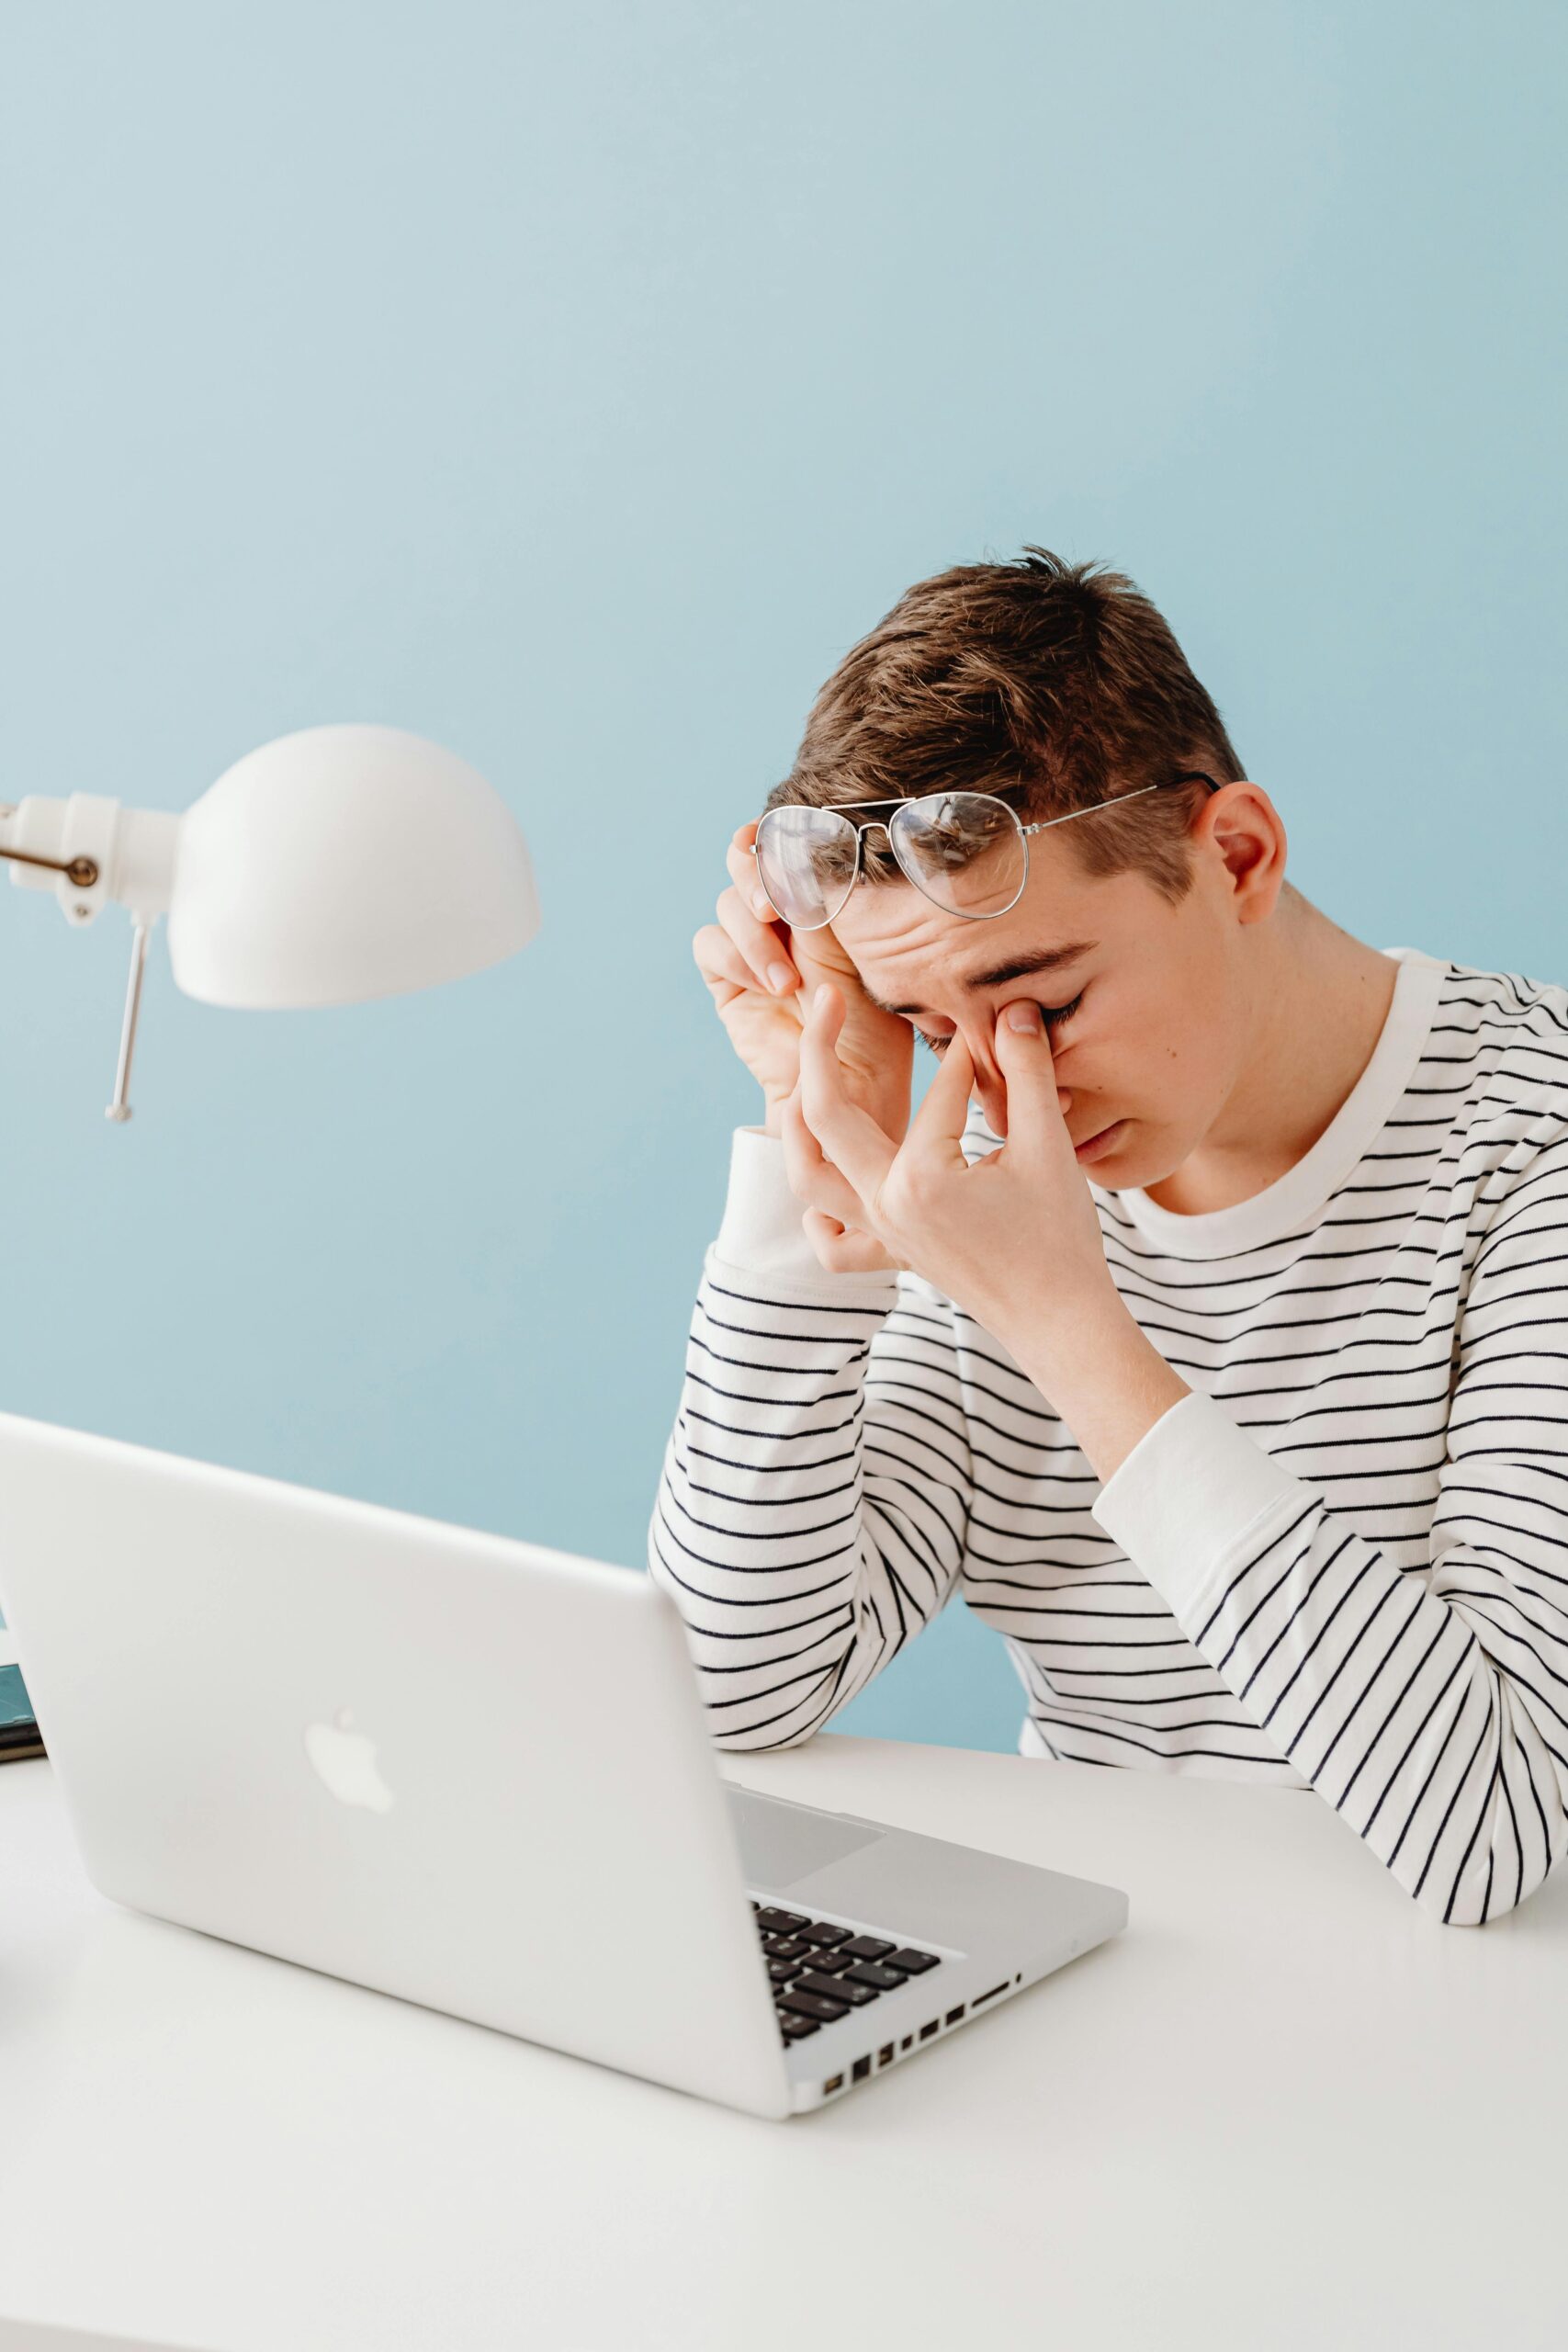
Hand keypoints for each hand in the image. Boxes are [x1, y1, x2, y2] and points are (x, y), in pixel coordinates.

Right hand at [692, 821, 912, 1140]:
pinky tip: (766, 988)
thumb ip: (826, 898)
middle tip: (773, 907)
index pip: (785, 842)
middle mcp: (783, 914)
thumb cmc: (873, 1022)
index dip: (777, 836)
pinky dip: (733, 959)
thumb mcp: (858, 948)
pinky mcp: (725, 978)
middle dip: (755, 876)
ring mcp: (751, 944)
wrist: (846, 1086)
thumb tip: (800, 853)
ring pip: (727, 904)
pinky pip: (709, 945)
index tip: (785, 843)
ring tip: (786, 983)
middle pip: (744, 860)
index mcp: (820, 895)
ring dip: (753, 937)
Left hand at [783, 984, 1117, 1347]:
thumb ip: (1027, 1073)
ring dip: (797, 1126)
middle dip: (821, 1050)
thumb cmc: (1060, 1239)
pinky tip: (832, 1185)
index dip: (967, 1055)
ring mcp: (883, 1234)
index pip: (936, 1094)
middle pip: (825, 1117)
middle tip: (827, 998)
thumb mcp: (1048, 1148)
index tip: (990, 1023)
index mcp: (919, 1179)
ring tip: (804, 1078)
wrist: (1061, 1320)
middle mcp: (885, 1205)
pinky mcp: (894, 1255)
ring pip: (808, 1177)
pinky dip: (820, 1213)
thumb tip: (1016, 1011)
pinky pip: (834, 1242)